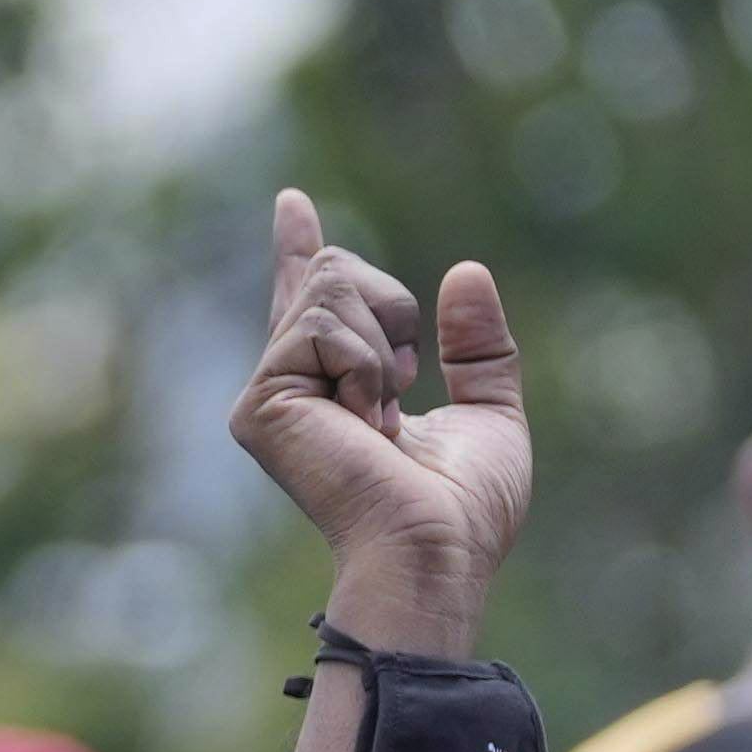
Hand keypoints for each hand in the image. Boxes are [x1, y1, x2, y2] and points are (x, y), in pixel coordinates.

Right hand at [228, 188, 531, 626]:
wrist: (433, 550)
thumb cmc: (462, 508)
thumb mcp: (490, 411)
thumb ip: (478, 348)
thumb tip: (466, 271)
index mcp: (339, 386)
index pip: (312, 301)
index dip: (299, 247)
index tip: (292, 202)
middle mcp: (293, 385)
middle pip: (333, 269)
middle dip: (389, 308)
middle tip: (400, 384)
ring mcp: (270, 394)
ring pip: (329, 284)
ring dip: (381, 343)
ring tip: (379, 417)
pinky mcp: (260, 403)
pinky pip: (322, 323)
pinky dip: (364, 365)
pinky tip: (362, 423)